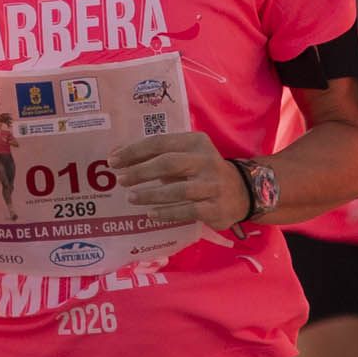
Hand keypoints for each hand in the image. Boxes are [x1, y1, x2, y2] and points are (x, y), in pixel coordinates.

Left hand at [111, 130, 250, 233]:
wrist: (243, 191)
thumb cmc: (203, 172)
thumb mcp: (187, 156)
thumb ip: (158, 155)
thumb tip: (118, 156)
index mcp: (196, 142)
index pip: (160, 142)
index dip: (135, 151)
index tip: (114, 160)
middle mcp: (206, 160)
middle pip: (168, 163)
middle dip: (140, 172)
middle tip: (121, 180)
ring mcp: (212, 185)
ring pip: (177, 190)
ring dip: (151, 194)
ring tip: (132, 198)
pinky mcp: (216, 207)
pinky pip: (188, 211)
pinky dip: (167, 212)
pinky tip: (151, 214)